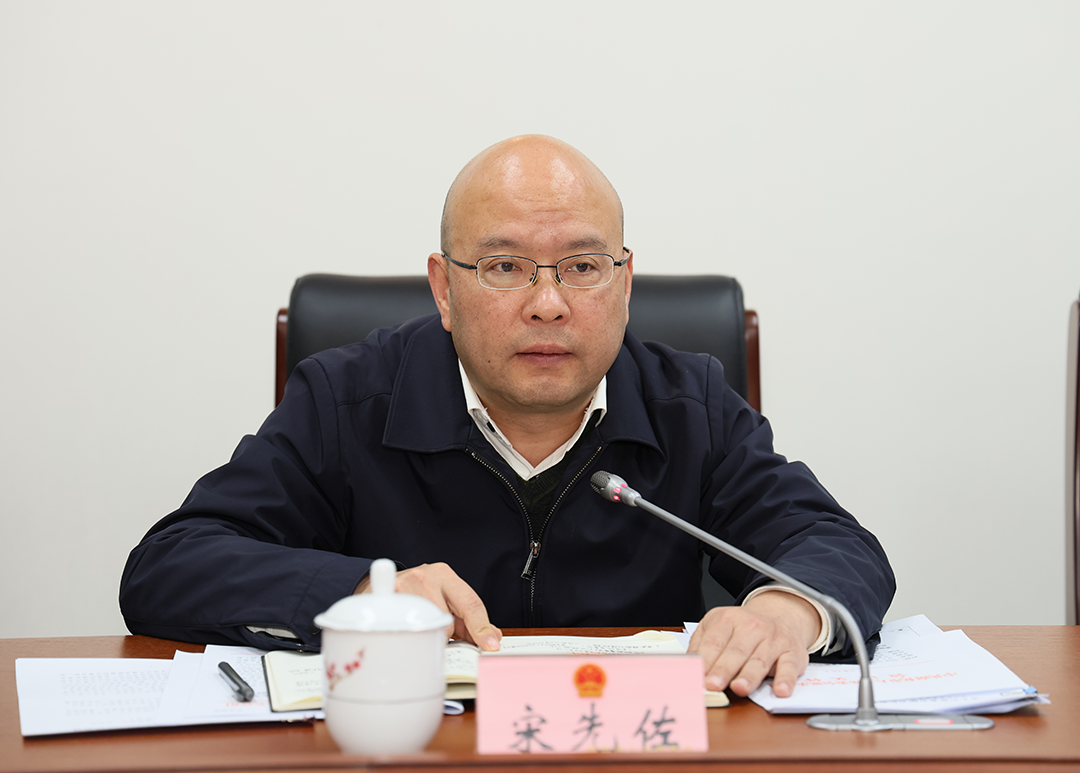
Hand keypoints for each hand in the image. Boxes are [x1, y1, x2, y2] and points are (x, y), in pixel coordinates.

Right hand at [354, 562, 501, 650]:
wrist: (381, 582)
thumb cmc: (417, 593)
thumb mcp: (445, 598)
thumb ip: (468, 619)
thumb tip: (491, 637)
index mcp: (445, 575)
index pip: (471, 603)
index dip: (481, 628)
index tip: (490, 645)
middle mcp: (425, 576)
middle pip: (447, 622)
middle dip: (444, 635)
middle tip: (436, 633)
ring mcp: (403, 586)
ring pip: (425, 628)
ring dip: (424, 637)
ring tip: (417, 628)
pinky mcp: (383, 599)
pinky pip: (403, 631)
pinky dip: (406, 637)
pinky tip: (404, 631)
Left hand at [687, 591, 820, 697]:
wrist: (781, 615)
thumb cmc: (743, 628)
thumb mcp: (716, 626)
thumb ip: (701, 645)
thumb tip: (688, 666)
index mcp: (728, 619)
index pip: (714, 641)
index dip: (705, 659)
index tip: (698, 675)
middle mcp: (752, 627)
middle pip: (736, 651)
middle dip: (724, 669)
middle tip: (713, 685)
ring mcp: (773, 640)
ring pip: (760, 660)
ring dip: (750, 676)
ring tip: (740, 688)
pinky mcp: (792, 653)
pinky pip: (790, 667)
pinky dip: (786, 679)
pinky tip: (780, 691)